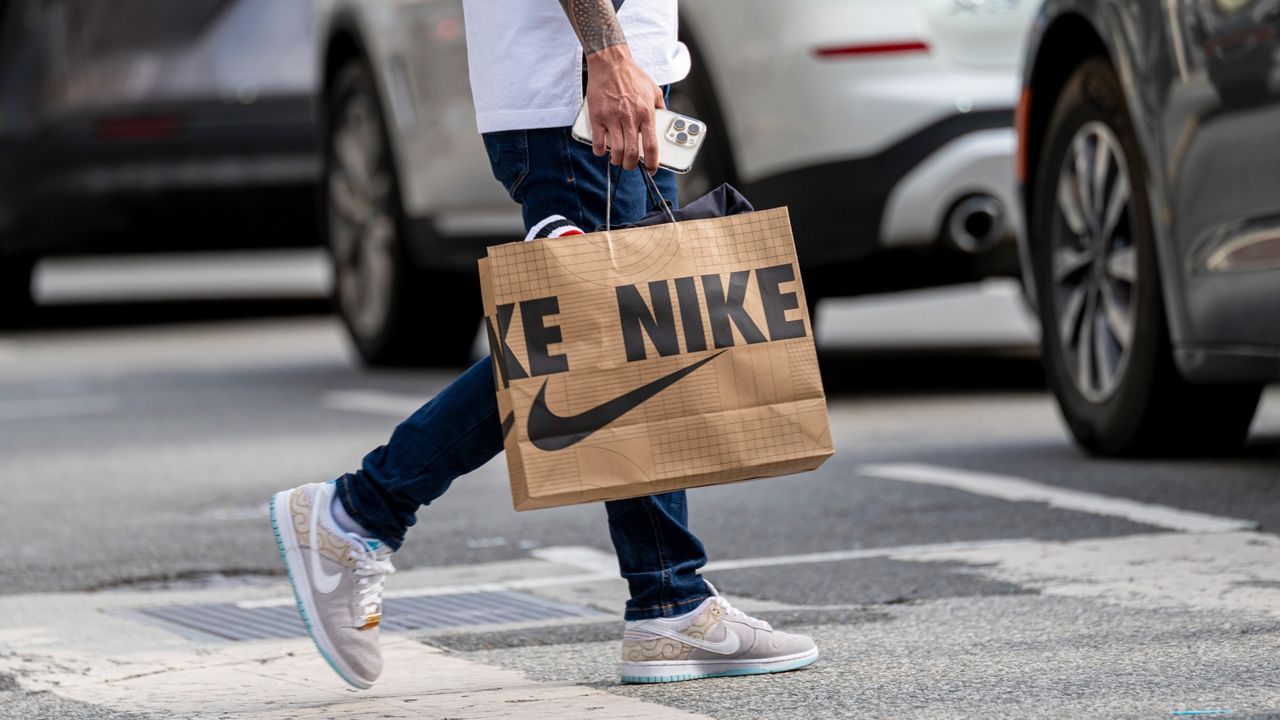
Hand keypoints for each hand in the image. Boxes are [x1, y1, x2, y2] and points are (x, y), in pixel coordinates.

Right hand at [585, 44, 664, 173]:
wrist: (611, 63)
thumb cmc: (632, 75)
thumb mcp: (653, 90)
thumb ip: (660, 108)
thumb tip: (665, 121)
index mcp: (646, 113)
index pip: (651, 145)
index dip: (652, 162)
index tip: (651, 169)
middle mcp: (630, 117)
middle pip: (631, 153)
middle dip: (631, 165)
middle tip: (631, 165)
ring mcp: (612, 118)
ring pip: (615, 150)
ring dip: (616, 160)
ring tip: (617, 159)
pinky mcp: (597, 116)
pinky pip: (598, 141)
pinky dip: (600, 151)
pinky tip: (602, 150)